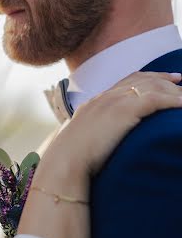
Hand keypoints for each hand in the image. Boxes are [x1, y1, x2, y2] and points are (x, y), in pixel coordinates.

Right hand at [52, 71, 181, 177]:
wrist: (67, 159)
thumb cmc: (72, 158)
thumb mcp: (82, 140)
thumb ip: (93, 135)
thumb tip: (99, 144)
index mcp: (96, 102)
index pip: (125, 82)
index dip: (145, 78)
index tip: (161, 79)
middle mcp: (106, 96)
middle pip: (141, 79)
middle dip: (163, 78)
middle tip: (180, 81)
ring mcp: (115, 101)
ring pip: (152, 87)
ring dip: (173, 92)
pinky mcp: (125, 110)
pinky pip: (157, 99)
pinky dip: (174, 101)